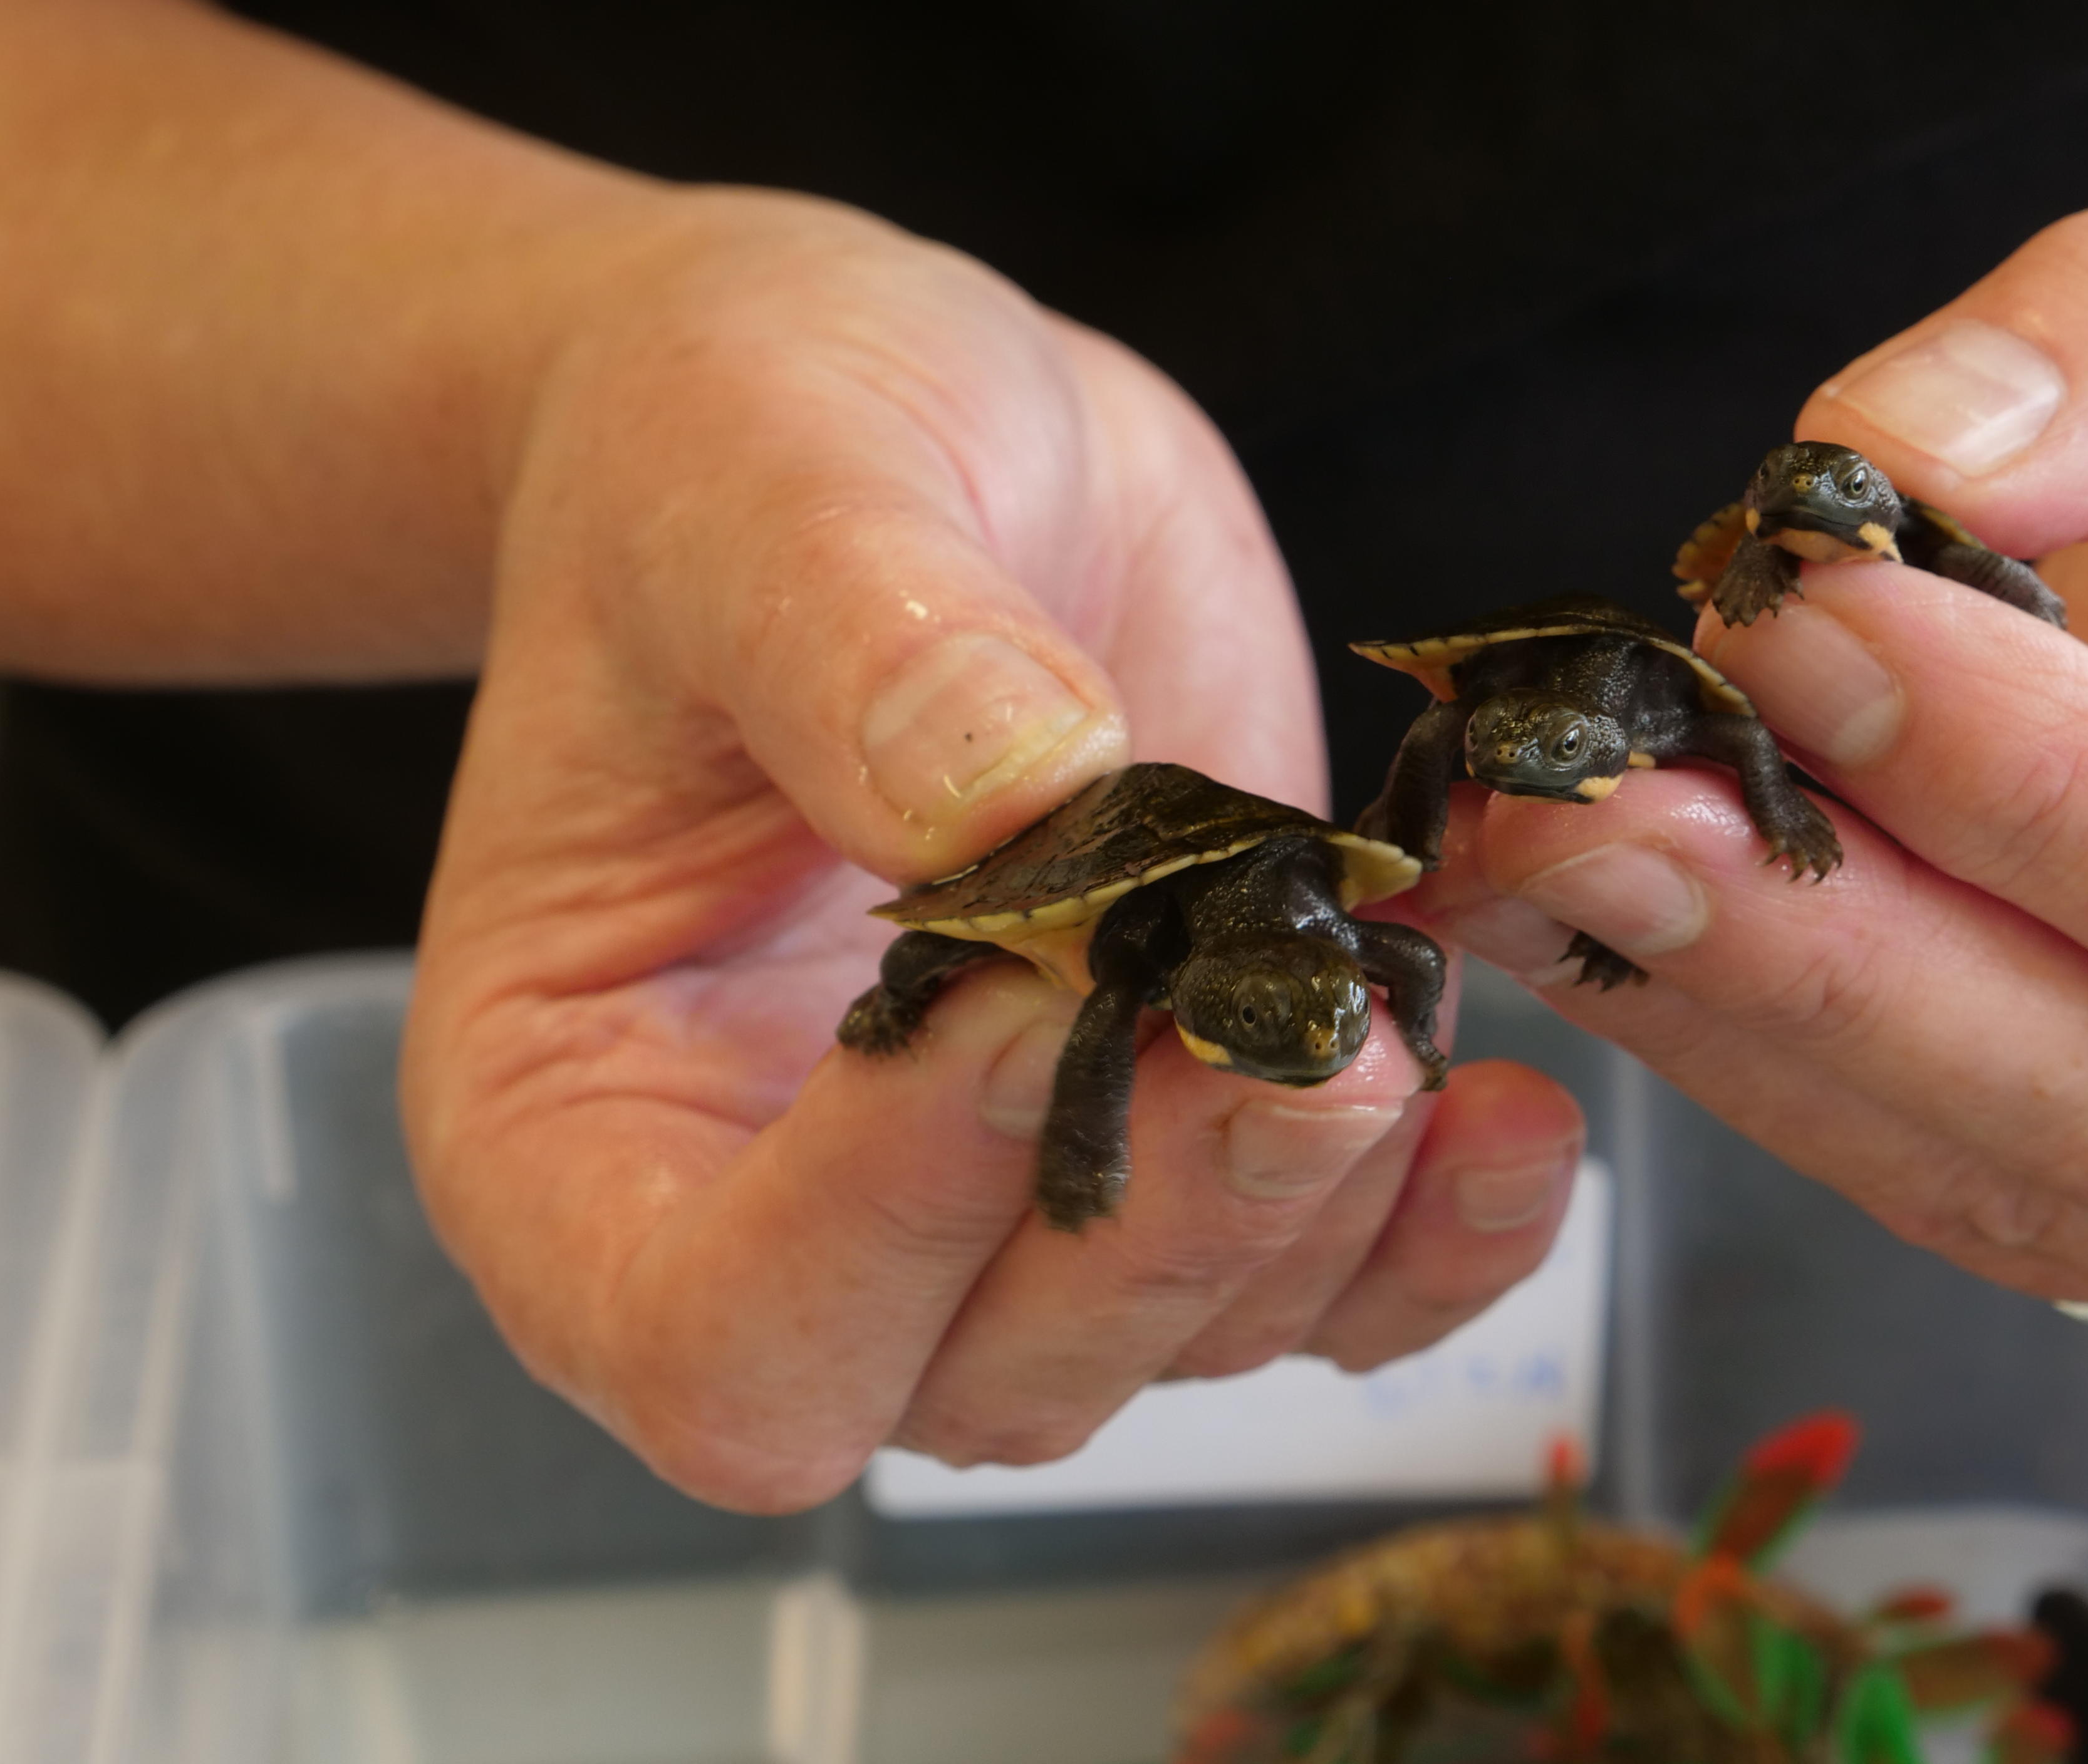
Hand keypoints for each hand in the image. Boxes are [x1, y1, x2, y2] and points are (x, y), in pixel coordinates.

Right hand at [401, 193, 1582, 1508]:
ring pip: (1178, 1343)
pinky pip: (1323, 1286)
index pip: (713, 1332)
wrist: (892, 440)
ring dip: (1312, 1215)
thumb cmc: (727, 455)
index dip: (875, 1231)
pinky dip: (1431, 1238)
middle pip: (976, 1382)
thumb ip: (855, 641)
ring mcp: (1007, 1198)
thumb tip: (1014, 795)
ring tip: (1395, 1020)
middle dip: (1155, 1235)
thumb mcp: (750, 481)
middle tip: (1294, 1041)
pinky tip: (1511, 1117)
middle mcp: (789, 1219)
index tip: (1022, 1000)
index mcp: (576, 1128)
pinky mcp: (1183, 1133)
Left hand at [1420, 168, 2087, 1328]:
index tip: (1803, 621)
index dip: (2048, 794)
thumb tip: (1885, 465)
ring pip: (2039, 1190)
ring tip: (1542, 850)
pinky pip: (1972, 1197)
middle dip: (1843, 951)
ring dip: (1766, 1024)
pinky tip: (1620, 927)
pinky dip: (1780, 1064)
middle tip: (1581, 796)